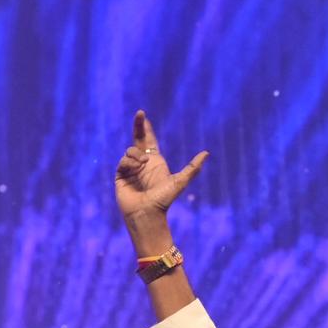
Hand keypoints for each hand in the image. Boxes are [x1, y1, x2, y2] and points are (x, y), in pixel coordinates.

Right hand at [113, 110, 208, 249]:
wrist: (147, 213)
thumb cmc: (163, 200)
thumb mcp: (180, 181)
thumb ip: (192, 167)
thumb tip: (206, 153)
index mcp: (155, 162)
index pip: (149, 141)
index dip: (146, 128)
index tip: (143, 115)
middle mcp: (142, 163)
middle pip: (138, 139)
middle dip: (138, 125)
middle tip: (139, 113)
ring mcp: (130, 169)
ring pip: (130, 150)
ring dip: (137, 154)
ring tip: (143, 164)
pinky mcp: (121, 175)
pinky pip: (123, 161)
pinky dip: (129, 162)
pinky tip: (135, 168)